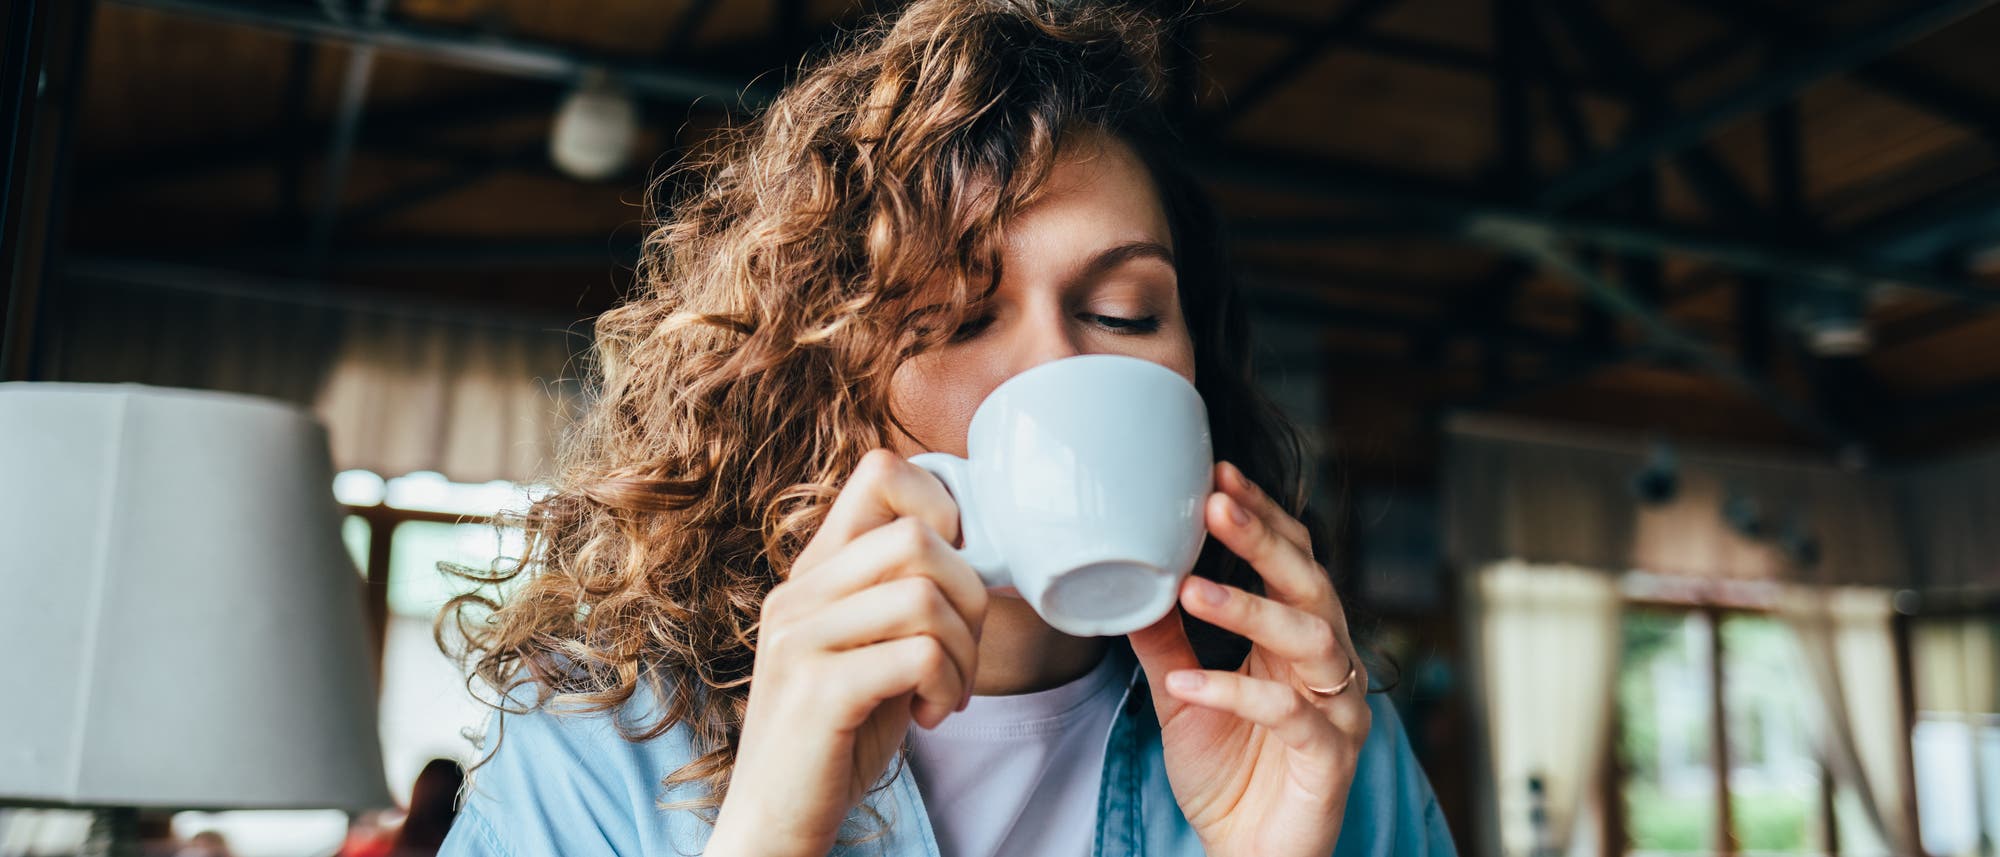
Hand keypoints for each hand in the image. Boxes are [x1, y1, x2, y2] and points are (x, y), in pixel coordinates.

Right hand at [713, 450, 989, 856]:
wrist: (777, 818)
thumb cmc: (838, 734)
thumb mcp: (869, 648)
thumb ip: (901, 595)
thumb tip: (979, 551)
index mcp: (815, 572)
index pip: (882, 472)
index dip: (944, 509)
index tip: (955, 579)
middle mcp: (800, 593)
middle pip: (919, 536)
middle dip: (970, 597)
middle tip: (961, 654)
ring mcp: (802, 639)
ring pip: (925, 594)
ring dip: (964, 653)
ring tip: (947, 691)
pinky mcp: (818, 690)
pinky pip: (919, 654)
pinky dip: (948, 687)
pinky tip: (930, 715)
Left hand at [1126, 461, 1369, 856]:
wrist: (1249, 855)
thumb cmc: (1229, 775)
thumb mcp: (1181, 697)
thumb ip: (1162, 641)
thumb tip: (1125, 582)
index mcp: (1298, 641)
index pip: (1292, 561)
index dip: (1262, 517)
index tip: (1218, 475)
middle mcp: (1329, 665)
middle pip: (1311, 584)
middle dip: (1264, 539)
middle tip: (1215, 502)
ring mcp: (1337, 710)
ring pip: (1311, 641)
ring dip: (1249, 609)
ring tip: (1189, 590)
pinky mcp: (1329, 758)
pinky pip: (1290, 716)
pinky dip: (1234, 694)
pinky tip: (1185, 682)